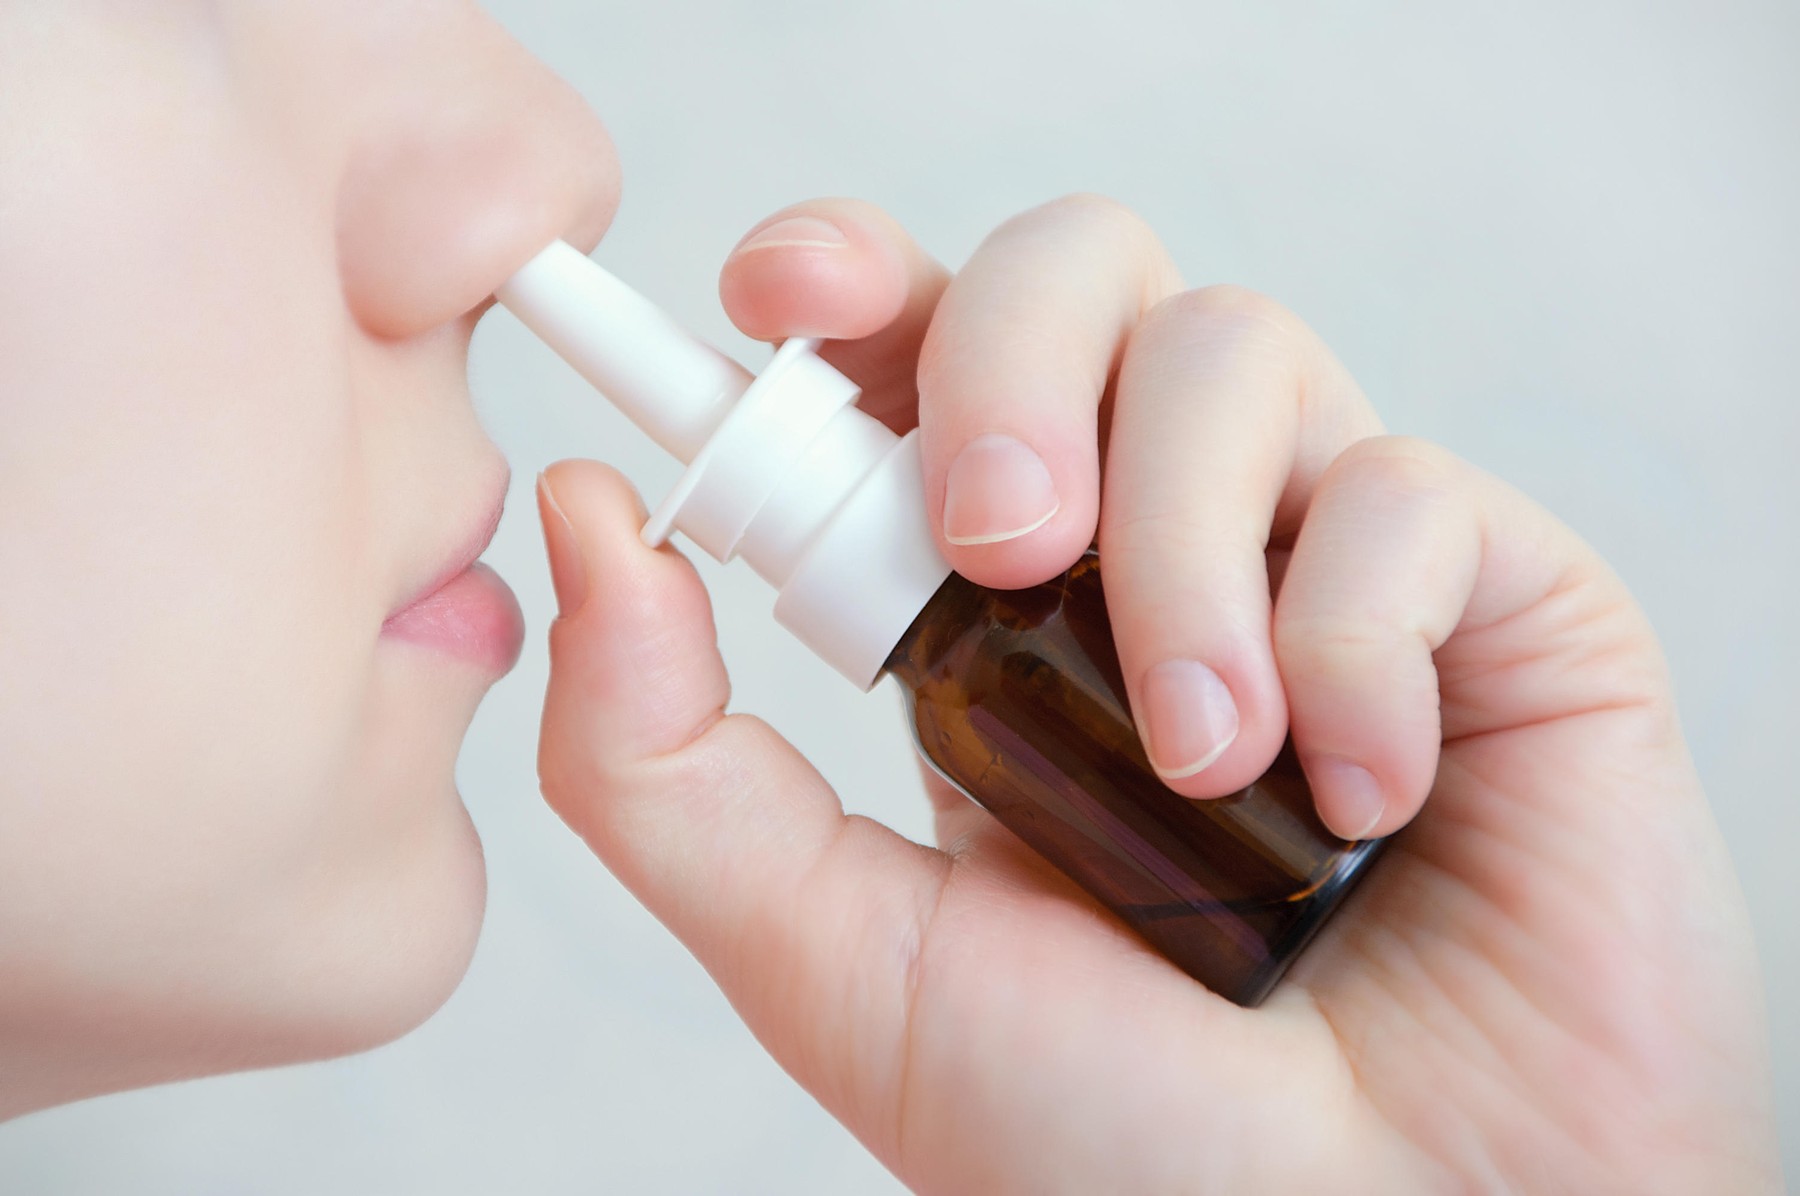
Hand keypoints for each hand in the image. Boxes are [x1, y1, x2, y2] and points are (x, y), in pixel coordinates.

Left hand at [534, 195, 1778, 1191]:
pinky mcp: (1495, 594)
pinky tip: (1360, 795)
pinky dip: (1357, 638)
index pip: (914, 360)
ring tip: (1195, 758)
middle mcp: (1151, 548)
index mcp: (989, 611)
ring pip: (1233, 350)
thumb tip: (584, 515)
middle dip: (1007, 362)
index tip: (776, 293)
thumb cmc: (1116, 1140)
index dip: (849, 280)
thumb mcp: (834, 963)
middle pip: (1074, 272)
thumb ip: (664, 765)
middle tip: (1000, 540)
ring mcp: (1319, 555)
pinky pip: (1409, 492)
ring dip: (1181, 552)